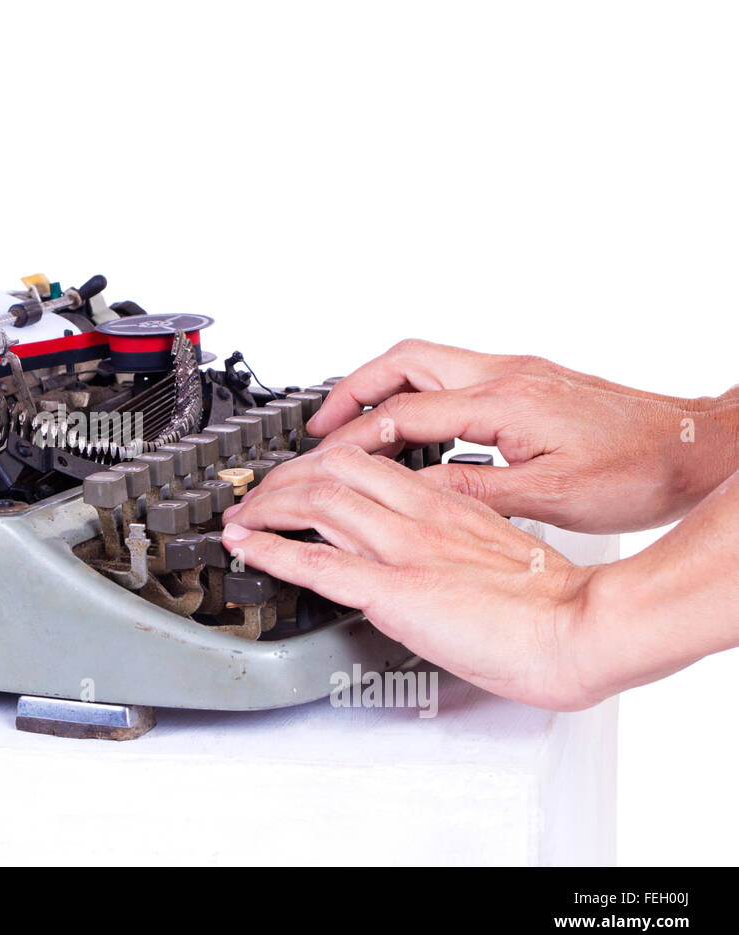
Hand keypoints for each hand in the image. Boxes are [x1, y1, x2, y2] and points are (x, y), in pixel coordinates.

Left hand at [222, 444, 602, 709]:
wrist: (581, 629)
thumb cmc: (554, 604)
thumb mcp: (498, 553)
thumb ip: (455, 544)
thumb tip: (428, 557)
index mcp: (447, 504)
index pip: (367, 463)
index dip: (318, 466)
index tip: (295, 479)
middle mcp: (420, 516)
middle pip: (332, 470)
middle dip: (281, 479)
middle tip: (255, 497)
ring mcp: (404, 550)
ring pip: (317, 501)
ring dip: (266, 507)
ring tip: (240, 517)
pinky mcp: (395, 591)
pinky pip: (318, 562)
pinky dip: (271, 549)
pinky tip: (245, 546)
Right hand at [274, 339, 738, 533]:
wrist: (692, 447)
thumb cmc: (639, 470)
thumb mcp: (549, 497)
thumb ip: (473, 491)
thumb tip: (411, 493)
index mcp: (502, 402)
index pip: (403, 414)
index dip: (353, 439)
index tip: (320, 460)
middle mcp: (504, 375)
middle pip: (402, 360)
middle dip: (352, 390)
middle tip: (320, 424)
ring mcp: (515, 373)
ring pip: (424, 360)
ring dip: (380, 386)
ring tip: (352, 422)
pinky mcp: (527, 381)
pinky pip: (450, 374)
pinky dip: (414, 392)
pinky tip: (411, 424)